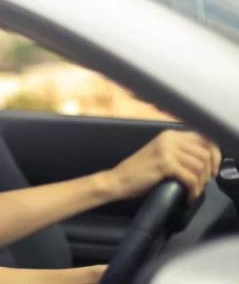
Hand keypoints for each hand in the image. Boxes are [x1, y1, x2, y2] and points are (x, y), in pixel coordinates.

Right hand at [106, 130, 220, 200]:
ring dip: (201, 182)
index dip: (214, 155)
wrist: (118, 180)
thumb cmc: (138, 172)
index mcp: (169, 135)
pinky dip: (193, 190)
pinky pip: (190, 178)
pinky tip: (188, 196)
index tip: (212, 170)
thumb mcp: (161, 155)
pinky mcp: (164, 164)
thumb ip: (179, 152)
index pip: (204, 139)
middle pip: (205, 153)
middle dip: (209, 171)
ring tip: (194, 190)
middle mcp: (169, 138)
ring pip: (200, 166)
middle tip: (202, 184)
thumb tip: (205, 161)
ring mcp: (166, 150)